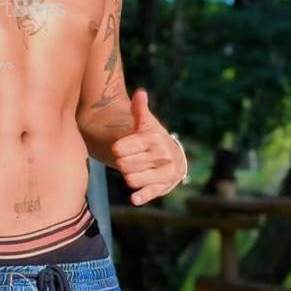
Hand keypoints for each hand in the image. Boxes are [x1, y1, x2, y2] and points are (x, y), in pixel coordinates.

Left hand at [110, 89, 187, 205]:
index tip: (122, 148)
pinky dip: (141, 196)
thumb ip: (140, 109)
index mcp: (154, 138)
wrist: (172, 156)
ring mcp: (165, 172)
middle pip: (124, 165)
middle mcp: (162, 155)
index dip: (118, 149)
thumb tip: (140, 92)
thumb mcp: (145, 123)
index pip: (120, 149)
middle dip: (123, 163)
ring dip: (128, 176)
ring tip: (134, 170)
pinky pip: (149, 194)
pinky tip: (134, 198)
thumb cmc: (153, 138)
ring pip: (132, 179)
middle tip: (129, 160)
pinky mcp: (165, 187)